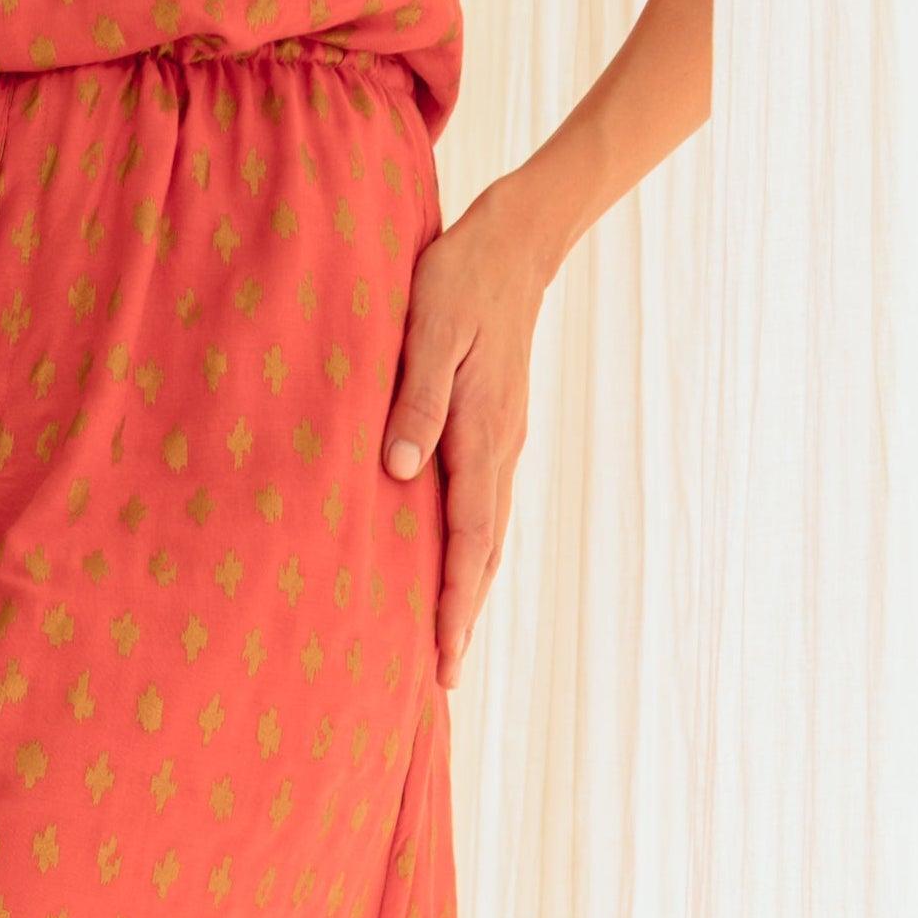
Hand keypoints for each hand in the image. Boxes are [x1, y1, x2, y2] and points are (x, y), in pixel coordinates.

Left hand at [380, 177, 556, 685]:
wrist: (517, 238)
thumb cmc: (462, 276)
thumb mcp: (429, 325)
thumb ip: (415, 397)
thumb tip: (399, 470)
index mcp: (482, 432)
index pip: (466, 538)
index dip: (453, 601)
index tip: (443, 657)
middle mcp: (500, 446)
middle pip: (484, 551)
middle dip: (463, 615)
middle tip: (444, 678)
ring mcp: (504, 438)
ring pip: (488, 531)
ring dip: (469, 587)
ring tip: (449, 638)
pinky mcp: (497, 424)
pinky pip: (485, 503)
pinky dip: (472, 547)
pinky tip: (456, 561)